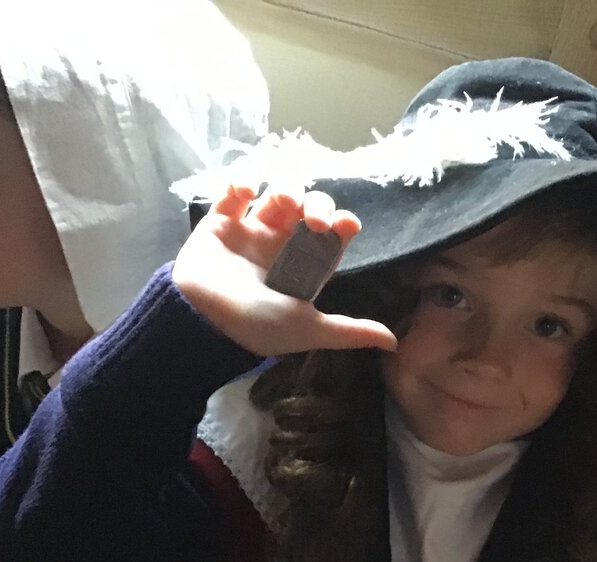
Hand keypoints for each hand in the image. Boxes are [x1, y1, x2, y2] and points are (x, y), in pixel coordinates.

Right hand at [171, 183, 396, 356]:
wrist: (202, 321)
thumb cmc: (257, 326)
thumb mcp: (309, 329)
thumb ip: (349, 331)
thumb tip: (394, 343)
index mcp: (302, 268)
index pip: (331, 237)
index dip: (341, 224)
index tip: (346, 224)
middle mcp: (279, 247)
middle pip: (308, 209)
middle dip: (318, 204)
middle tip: (314, 220)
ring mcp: (250, 232)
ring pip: (276, 194)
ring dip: (287, 188)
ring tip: (285, 202)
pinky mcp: (219, 223)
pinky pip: (233, 193)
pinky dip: (242, 183)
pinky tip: (246, 193)